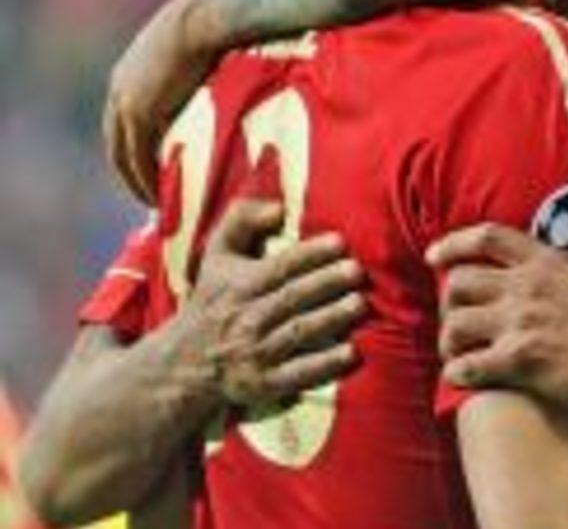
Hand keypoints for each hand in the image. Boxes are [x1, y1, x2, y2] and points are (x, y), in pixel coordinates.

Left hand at [105, 0, 219, 203]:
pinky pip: (138, 157)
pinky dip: (145, 180)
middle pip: (116, 143)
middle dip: (130, 172)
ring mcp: (127, 101)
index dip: (133, 150)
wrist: (210, 15)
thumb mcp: (197, 54)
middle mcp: (120, 89)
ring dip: (136, 182)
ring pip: (123, 155)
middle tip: (149, 197)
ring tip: (157, 205)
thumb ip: (197, 76)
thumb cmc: (216, 26)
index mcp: (130, 75)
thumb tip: (224, 86)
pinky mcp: (141, 111)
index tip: (150, 171)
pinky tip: (161, 197)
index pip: (122, 124)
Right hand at [176, 198, 366, 405]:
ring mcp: (255, 353)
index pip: (279, 267)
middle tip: (357, 271)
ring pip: (297, 332)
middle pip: (291, 297)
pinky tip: (351, 353)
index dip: (310, 254)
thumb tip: (279, 207)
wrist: (184, 362)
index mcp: (239, 285)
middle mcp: (246, 318)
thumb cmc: (216, 299)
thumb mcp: (217, 255)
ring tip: (359, 304)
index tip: (340, 242)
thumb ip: (241, 220)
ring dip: (330, 318)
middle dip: (326, 283)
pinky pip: (297, 374)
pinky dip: (323, 365)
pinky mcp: (264, 384)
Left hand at [427, 223, 567, 413]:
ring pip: (455, 324)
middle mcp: (526, 286)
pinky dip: (458, 373)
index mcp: (549, 262)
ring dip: (450, 341)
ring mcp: (520, 321)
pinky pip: (467, 365)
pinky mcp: (519, 359)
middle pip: (459, 282)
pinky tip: (462, 379)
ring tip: (456, 355)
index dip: (454, 244)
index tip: (435, 256)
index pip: (488, 237)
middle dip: (448, 302)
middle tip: (455, 321)